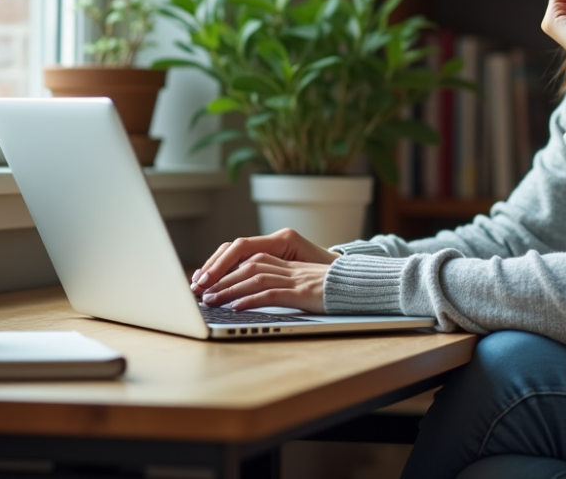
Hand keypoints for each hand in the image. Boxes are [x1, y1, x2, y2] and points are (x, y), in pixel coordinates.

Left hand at [197, 254, 330, 312]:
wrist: (364, 286)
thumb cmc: (338, 288)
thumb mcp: (308, 282)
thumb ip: (286, 282)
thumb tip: (256, 294)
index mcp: (290, 262)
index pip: (251, 258)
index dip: (228, 267)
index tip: (209, 280)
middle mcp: (291, 267)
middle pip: (247, 265)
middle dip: (221, 278)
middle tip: (201, 291)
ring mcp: (297, 279)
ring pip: (255, 278)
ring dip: (230, 290)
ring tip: (211, 300)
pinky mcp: (304, 293)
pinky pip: (272, 293)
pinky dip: (251, 300)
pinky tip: (237, 308)